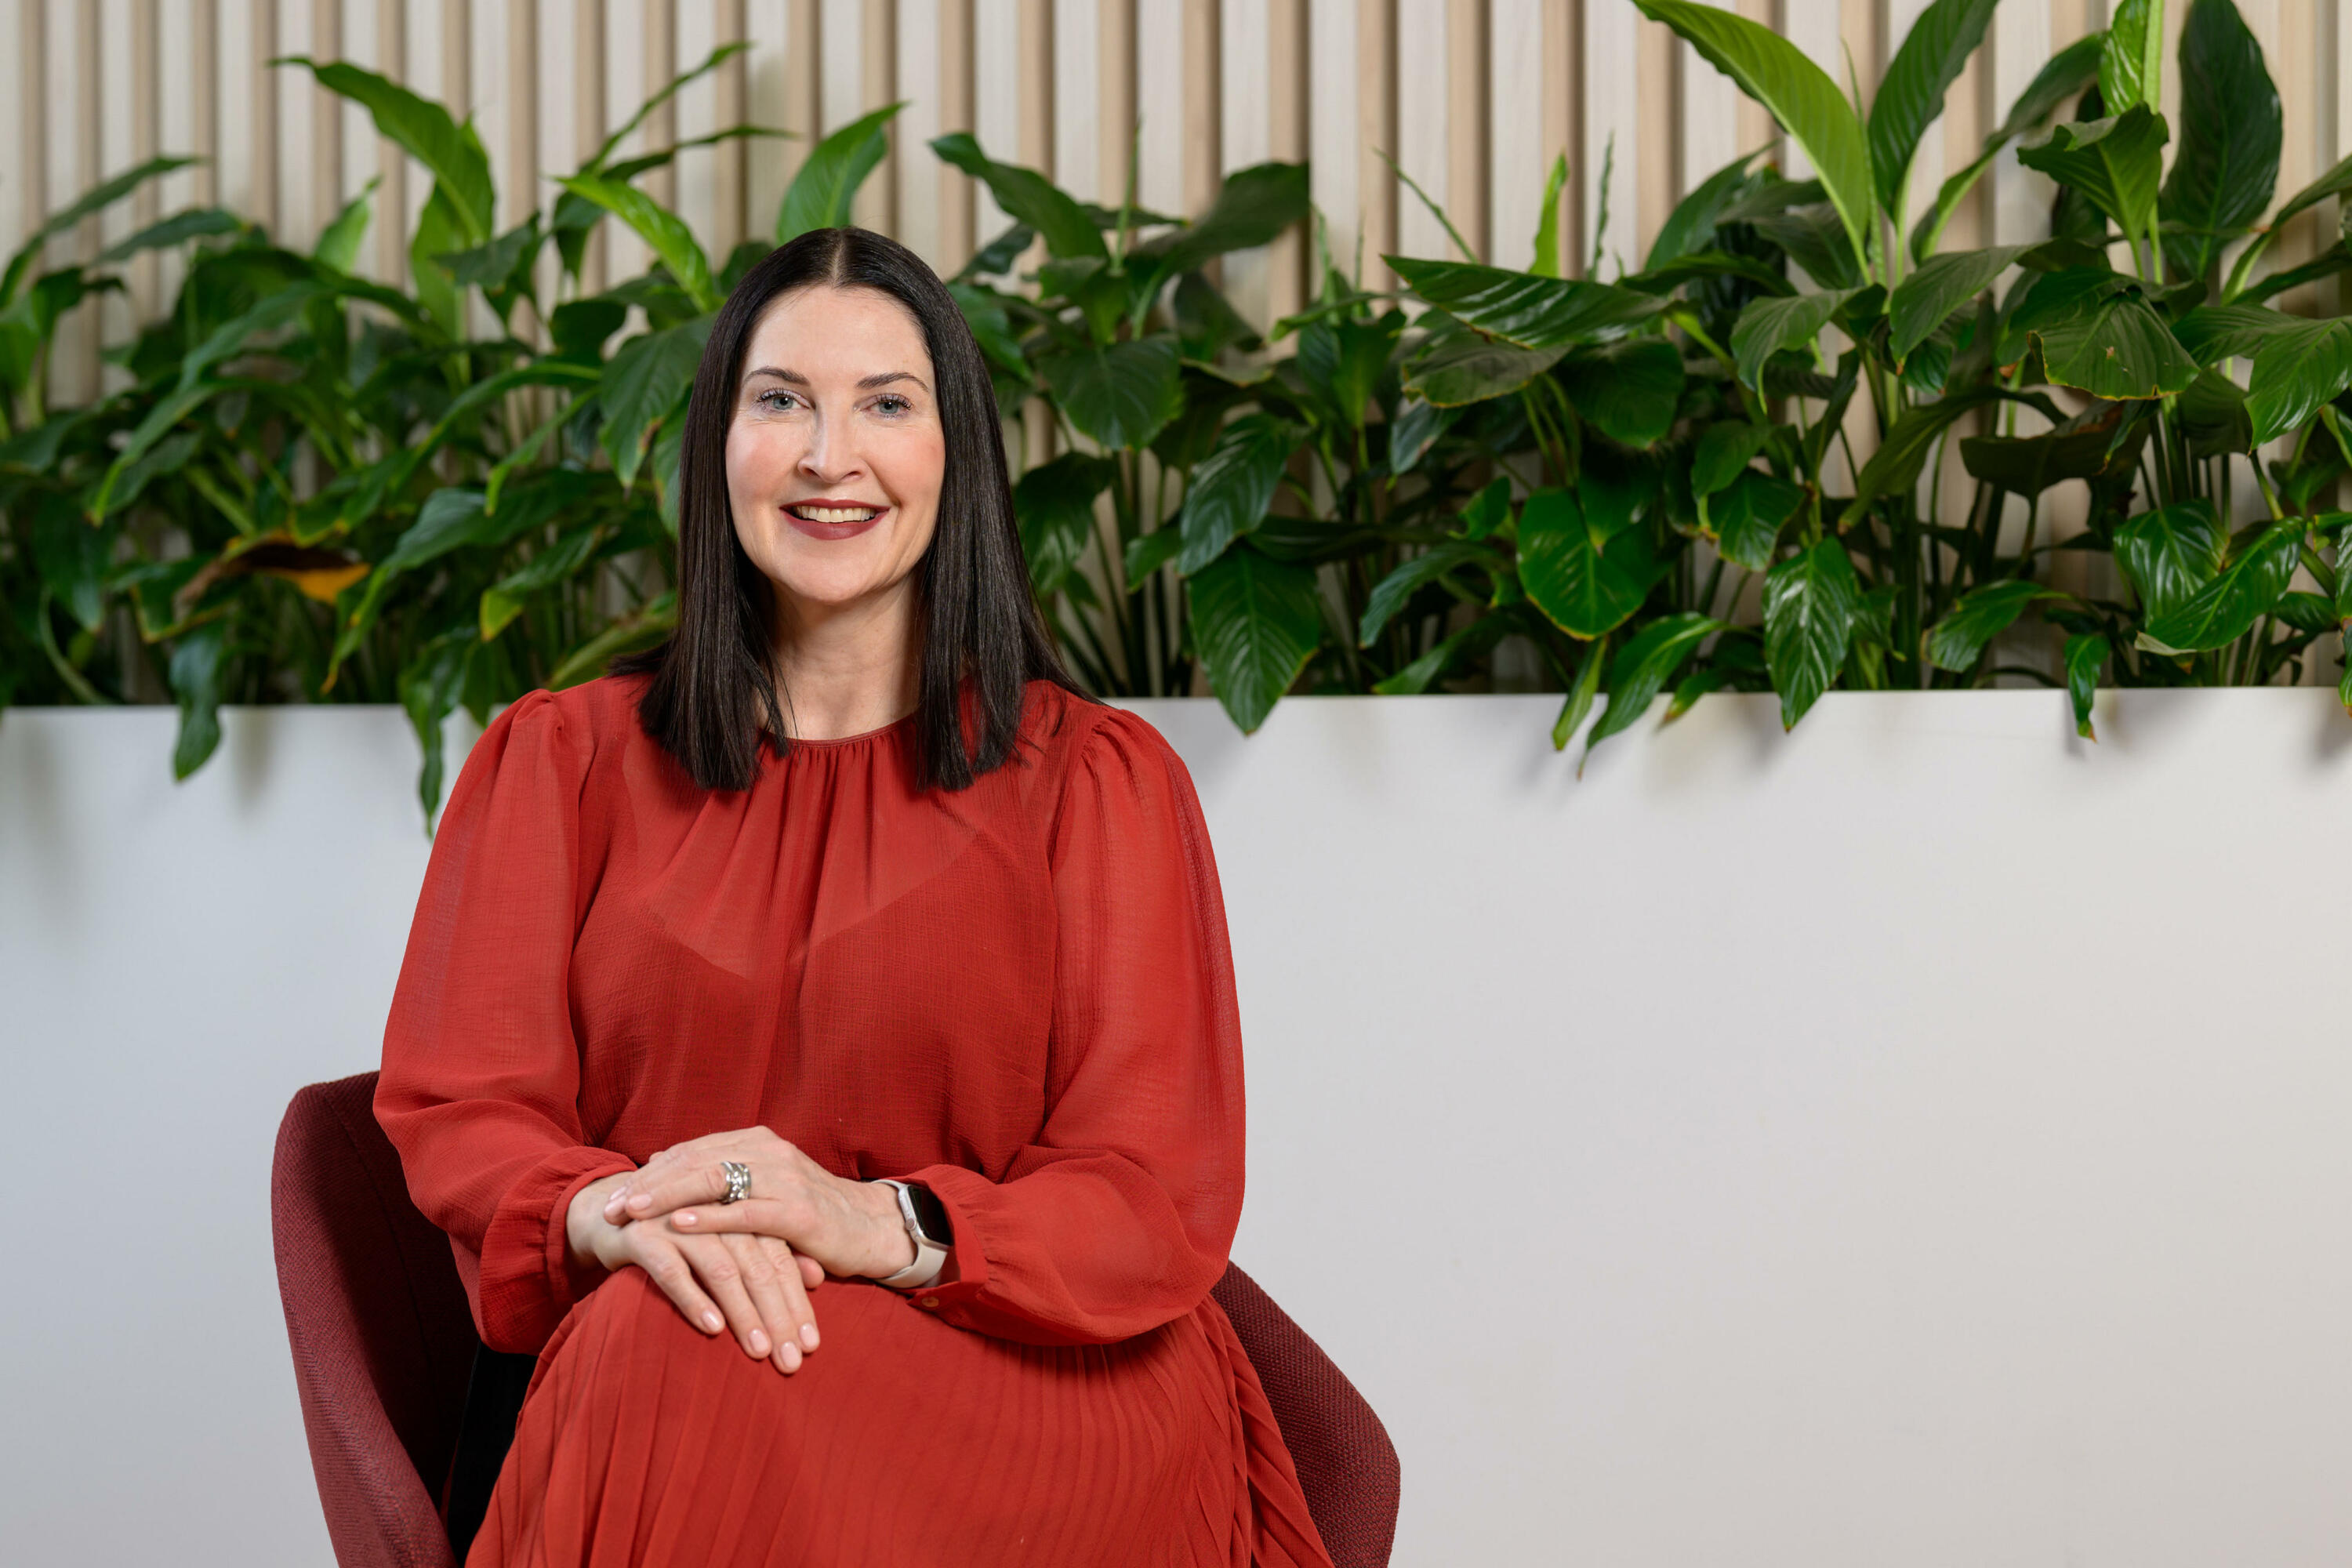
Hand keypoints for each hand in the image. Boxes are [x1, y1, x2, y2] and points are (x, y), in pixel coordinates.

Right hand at [566, 1171, 826, 1372]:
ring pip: (721, 1269)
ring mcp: (679, 1221)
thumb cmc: (682, 1231)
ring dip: (743, 1313)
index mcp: (742, 1209)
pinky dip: (694, 1298)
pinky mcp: (644, 1235)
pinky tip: (712, 1327)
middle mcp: (717, 1211)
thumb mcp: (729, 1239)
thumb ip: (772, 1253)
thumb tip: (818, 1277)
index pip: (780, 1258)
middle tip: (792, 1360)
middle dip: (777, 1316)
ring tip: (760, 1351)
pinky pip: (672, 1270)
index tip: (811, 1345)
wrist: (610, 1211)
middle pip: (758, 1265)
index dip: (797, 1301)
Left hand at [600, 1127, 916, 1281]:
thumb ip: (720, 1179)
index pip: (691, 1151)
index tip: (613, 1196)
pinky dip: (709, 1218)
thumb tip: (662, 1166)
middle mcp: (769, 1152)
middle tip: (611, 1208)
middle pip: (696, 1160)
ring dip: (668, 1196)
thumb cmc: (810, 1215)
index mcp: (757, 1143)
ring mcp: (786, 1179)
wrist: (872, 1229)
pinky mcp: (801, 1212)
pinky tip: (678, 1225)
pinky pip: (746, 1212)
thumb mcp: (763, 1190)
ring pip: (715, 1180)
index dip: (651, 1172)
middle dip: (649, 1185)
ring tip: (633, 1212)